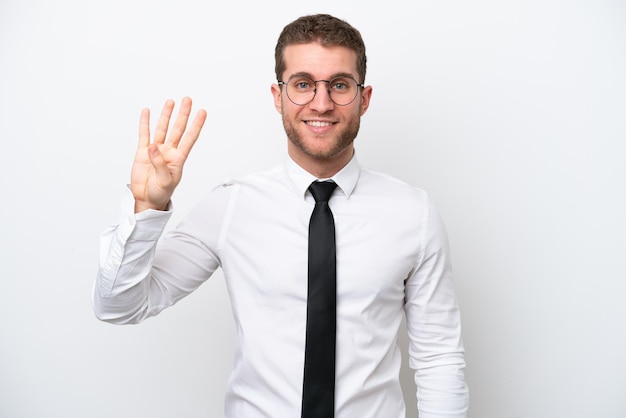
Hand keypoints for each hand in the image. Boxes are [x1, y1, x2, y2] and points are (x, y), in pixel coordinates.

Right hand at [130, 97, 206, 212]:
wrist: (146, 199)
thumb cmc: (160, 193)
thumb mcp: (165, 181)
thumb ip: (160, 163)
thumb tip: (153, 147)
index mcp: (178, 158)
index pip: (190, 138)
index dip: (196, 125)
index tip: (202, 112)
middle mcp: (169, 151)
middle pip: (178, 129)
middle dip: (183, 114)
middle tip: (187, 100)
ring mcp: (156, 150)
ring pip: (162, 129)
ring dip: (166, 115)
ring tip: (170, 102)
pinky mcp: (142, 152)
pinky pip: (144, 134)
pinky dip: (145, 123)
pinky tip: (147, 112)